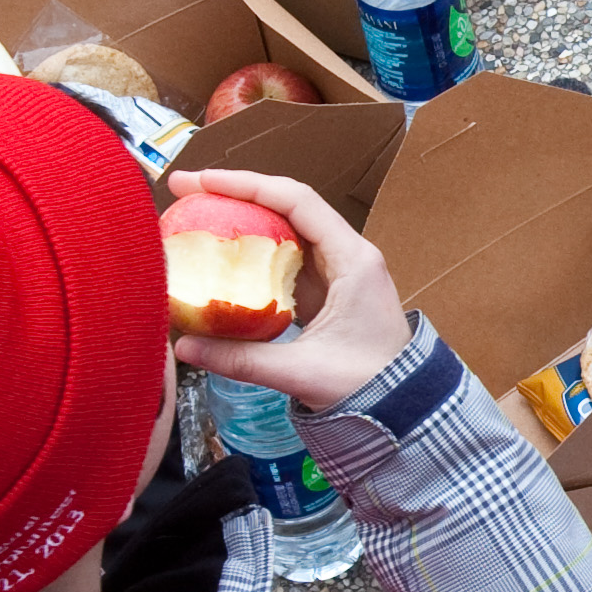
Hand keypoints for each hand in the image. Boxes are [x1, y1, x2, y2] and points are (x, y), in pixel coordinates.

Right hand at [167, 168, 410, 408]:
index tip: (202, 180)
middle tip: (186, 192)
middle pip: (286, 207)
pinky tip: (223, 260)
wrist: (407, 410)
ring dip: (243, 223)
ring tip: (197, 218)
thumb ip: (241, 358)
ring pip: (285, 232)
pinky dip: (254, 256)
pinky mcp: (329, 293)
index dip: (246, 184)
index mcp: (352, 259)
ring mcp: (339, 273)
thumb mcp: (300, 371)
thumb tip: (184, 346)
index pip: (296, 200)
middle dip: (236, 195)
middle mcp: (348, 255)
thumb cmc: (368, 386)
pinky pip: (286, 262)